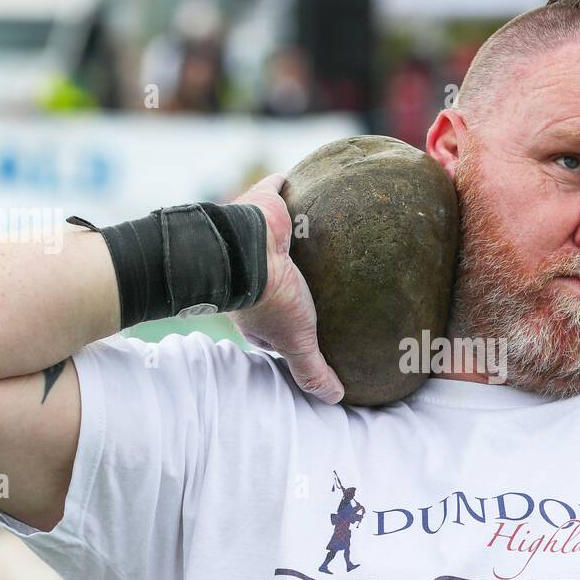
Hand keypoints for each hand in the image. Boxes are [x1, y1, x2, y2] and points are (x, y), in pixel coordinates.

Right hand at [229, 173, 343, 403]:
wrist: (246, 247)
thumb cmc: (270, 298)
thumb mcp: (295, 342)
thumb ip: (311, 369)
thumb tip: (333, 399)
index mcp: (257, 304)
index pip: (274, 318)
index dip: (287, 322)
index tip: (305, 323)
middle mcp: (257, 268)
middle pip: (281, 274)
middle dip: (294, 276)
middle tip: (316, 276)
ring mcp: (261, 234)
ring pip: (281, 234)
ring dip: (297, 231)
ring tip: (323, 230)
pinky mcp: (266, 203)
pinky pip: (279, 188)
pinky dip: (287, 183)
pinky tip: (312, 180)